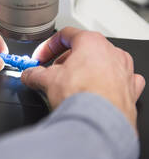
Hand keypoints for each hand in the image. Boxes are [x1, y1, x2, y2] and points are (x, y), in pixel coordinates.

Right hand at [21, 27, 144, 129]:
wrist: (100, 123)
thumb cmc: (81, 96)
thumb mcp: (46, 80)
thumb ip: (34, 73)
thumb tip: (28, 74)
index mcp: (91, 42)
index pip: (65, 35)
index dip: (48, 47)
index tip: (40, 58)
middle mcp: (111, 52)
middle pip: (83, 50)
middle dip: (65, 61)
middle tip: (52, 74)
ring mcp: (124, 70)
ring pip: (101, 64)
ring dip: (85, 72)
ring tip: (71, 86)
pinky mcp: (130, 89)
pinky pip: (118, 80)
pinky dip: (105, 84)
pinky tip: (95, 93)